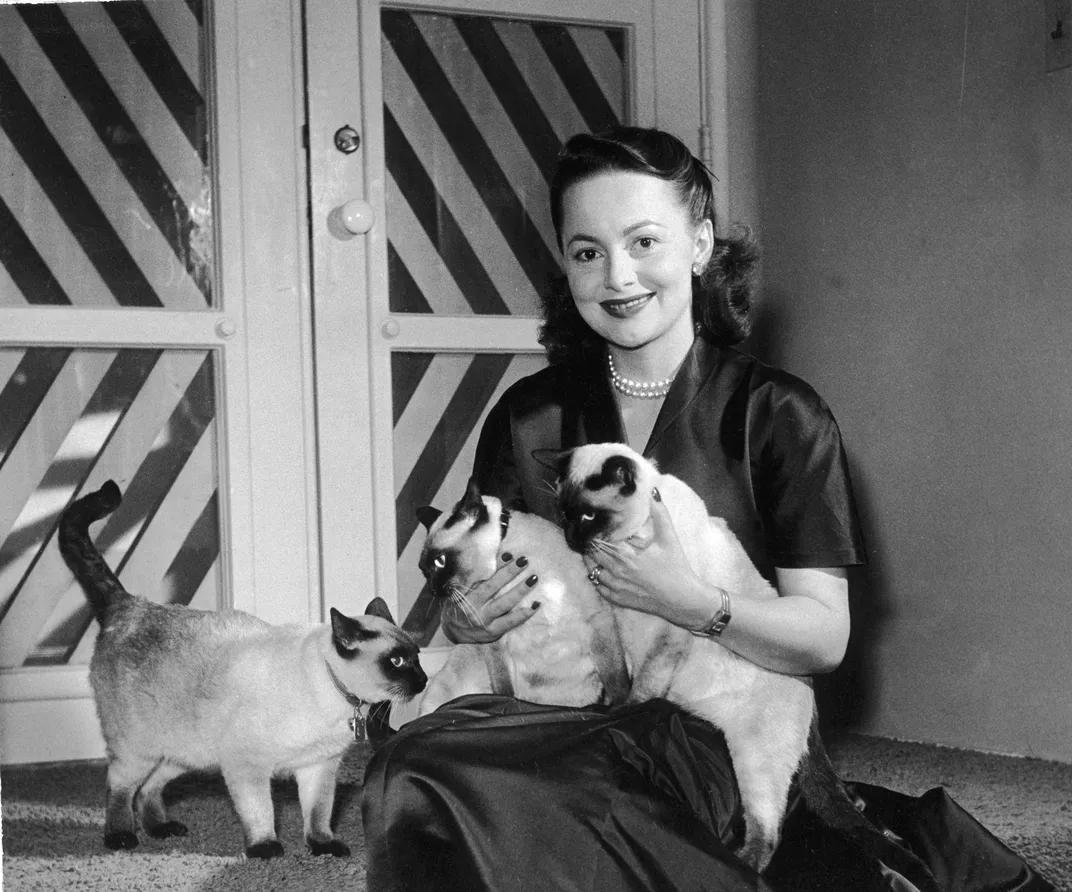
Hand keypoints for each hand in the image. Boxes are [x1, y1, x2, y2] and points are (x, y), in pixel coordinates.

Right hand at [440, 555, 539, 643]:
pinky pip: (511, 622)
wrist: (455, 632)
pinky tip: (536, 604)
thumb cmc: (460, 604)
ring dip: (520, 590)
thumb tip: (503, 556)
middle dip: (509, 573)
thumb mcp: (462, 590)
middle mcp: (473, 608)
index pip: (482, 577)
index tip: (509, 555)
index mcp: (465, 595)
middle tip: (524, 561)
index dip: (496, 566)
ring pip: (504, 604)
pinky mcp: (494, 631)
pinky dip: (524, 613)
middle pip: (493, 588)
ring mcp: (484, 621)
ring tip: (533, 578)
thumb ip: (479, 576)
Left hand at [587, 489, 708, 629]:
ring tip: (593, 549)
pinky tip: (602, 569)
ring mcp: (615, 587)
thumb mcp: (669, 538)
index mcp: (627, 555)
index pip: (600, 539)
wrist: (683, 600)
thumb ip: (660, 514)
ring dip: (591, 559)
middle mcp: (617, 571)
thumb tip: (652, 492)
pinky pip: (598, 587)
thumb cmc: (677, 568)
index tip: (592, 520)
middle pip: (592, 553)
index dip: (595, 529)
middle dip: (589, 543)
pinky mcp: (618, 599)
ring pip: (591, 570)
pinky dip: (597, 577)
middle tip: (588, 533)